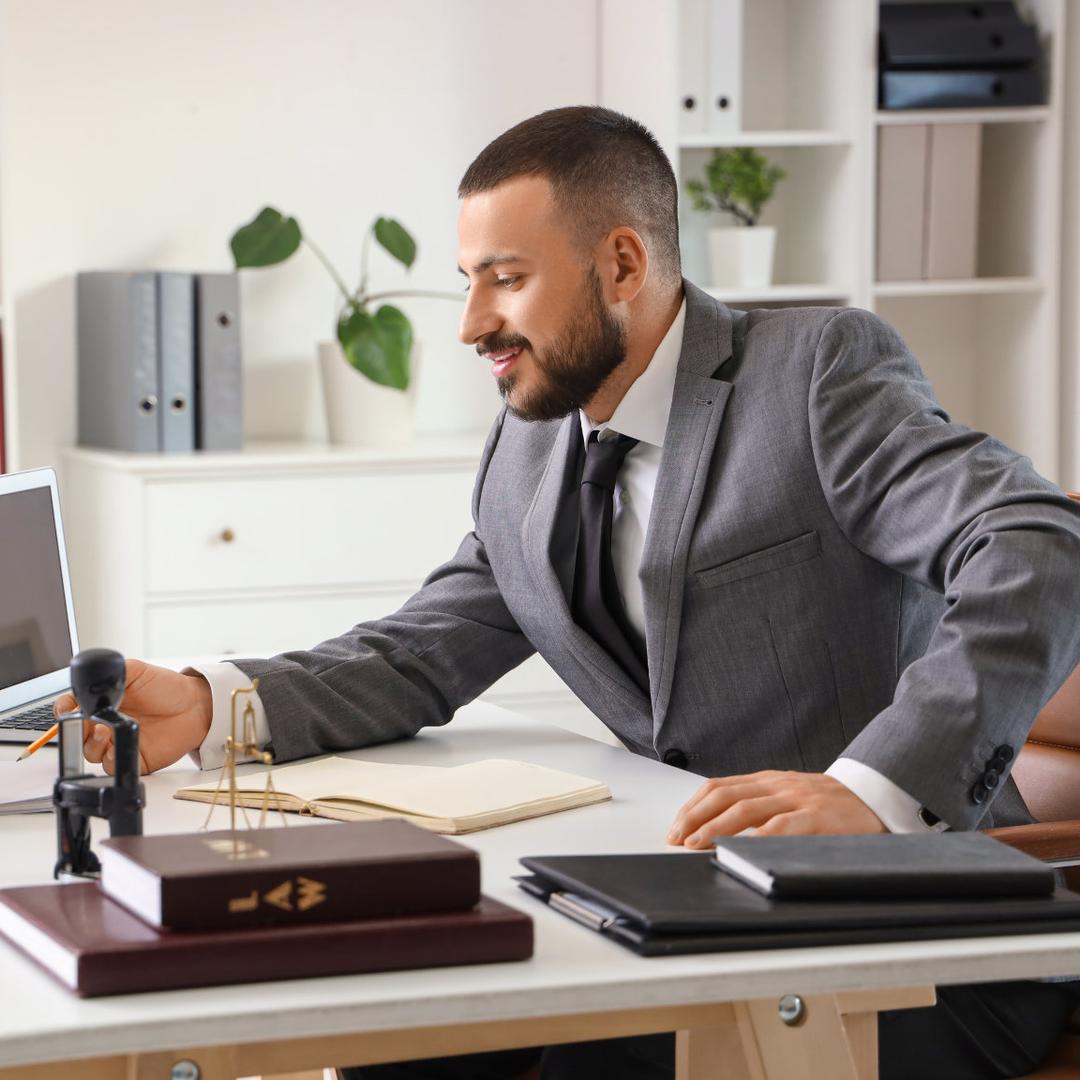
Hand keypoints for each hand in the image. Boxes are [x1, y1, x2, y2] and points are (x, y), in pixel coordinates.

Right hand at [53, 659, 212, 775]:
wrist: (195, 705)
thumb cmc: (167, 688)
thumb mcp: (135, 671)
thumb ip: (111, 673)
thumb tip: (90, 678)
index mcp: (103, 703)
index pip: (72, 709)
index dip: (64, 710)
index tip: (67, 708)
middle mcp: (107, 724)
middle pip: (77, 734)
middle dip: (76, 730)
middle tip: (88, 722)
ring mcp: (118, 742)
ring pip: (91, 752)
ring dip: (92, 744)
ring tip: (105, 731)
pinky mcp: (132, 758)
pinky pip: (113, 766)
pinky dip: (111, 759)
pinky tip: (118, 747)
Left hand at [667, 770, 885, 847]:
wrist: (877, 795)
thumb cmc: (830, 804)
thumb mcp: (790, 797)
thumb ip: (761, 807)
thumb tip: (719, 829)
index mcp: (768, 780)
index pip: (719, 786)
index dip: (693, 806)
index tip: (676, 826)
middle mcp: (777, 785)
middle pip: (724, 796)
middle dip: (695, 818)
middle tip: (677, 839)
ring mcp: (796, 799)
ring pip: (745, 809)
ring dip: (715, 828)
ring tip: (696, 845)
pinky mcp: (816, 817)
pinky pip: (780, 827)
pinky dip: (755, 839)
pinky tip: (739, 850)